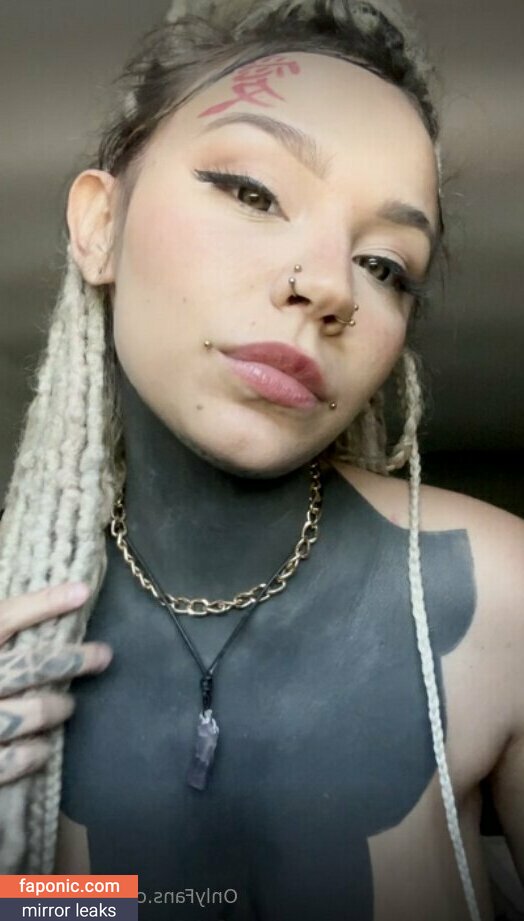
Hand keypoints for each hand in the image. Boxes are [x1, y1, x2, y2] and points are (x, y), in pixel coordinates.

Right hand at [0, 581, 111, 784]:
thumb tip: (36, 606)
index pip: (5, 616)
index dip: (44, 602)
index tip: (82, 591)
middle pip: (30, 665)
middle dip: (72, 659)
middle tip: (102, 656)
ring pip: (32, 712)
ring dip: (58, 707)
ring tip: (68, 705)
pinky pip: (12, 761)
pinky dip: (35, 754)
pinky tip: (43, 748)